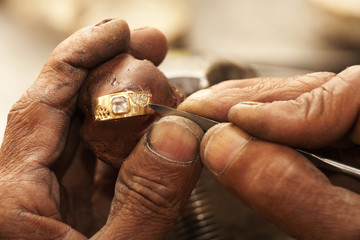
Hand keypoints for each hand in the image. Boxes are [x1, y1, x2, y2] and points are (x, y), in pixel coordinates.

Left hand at [0, 19, 202, 238]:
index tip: (117, 31)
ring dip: (125, 108)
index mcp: (13, 201)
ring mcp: (47, 197)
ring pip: (85, 133)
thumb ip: (146, 200)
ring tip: (159, 87)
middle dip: (111, 74)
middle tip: (149, 50)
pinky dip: (128, 142)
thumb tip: (179, 135)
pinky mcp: (69, 206)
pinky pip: (98, 160)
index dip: (80, 56)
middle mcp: (23, 190)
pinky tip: (152, 132)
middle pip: (65, 110)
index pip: (42, 104)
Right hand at [179, 66, 359, 238]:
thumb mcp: (343, 234)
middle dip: (254, 101)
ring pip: (309, 104)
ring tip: (216, 117)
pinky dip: (270, 128)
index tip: (232, 120)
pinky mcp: (352, 142)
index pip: (349, 94)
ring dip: (256, 112)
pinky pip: (308, 124)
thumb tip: (225, 146)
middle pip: (320, 91)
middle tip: (205, 108)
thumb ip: (286, 187)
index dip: (283, 106)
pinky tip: (244, 132)